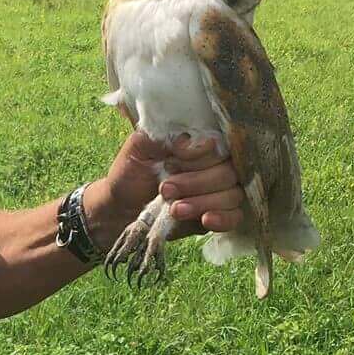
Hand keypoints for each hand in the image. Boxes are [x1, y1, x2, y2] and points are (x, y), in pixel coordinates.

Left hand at [83, 124, 244, 247]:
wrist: (119, 209)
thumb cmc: (130, 172)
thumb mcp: (140, 146)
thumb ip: (165, 135)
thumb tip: (190, 142)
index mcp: (199, 145)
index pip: (221, 144)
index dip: (203, 155)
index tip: (175, 159)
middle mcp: (213, 166)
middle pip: (229, 172)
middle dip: (196, 182)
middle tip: (165, 189)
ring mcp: (217, 192)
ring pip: (232, 195)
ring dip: (203, 202)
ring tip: (174, 209)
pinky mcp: (216, 217)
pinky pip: (234, 217)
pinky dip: (222, 218)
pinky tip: (205, 219)